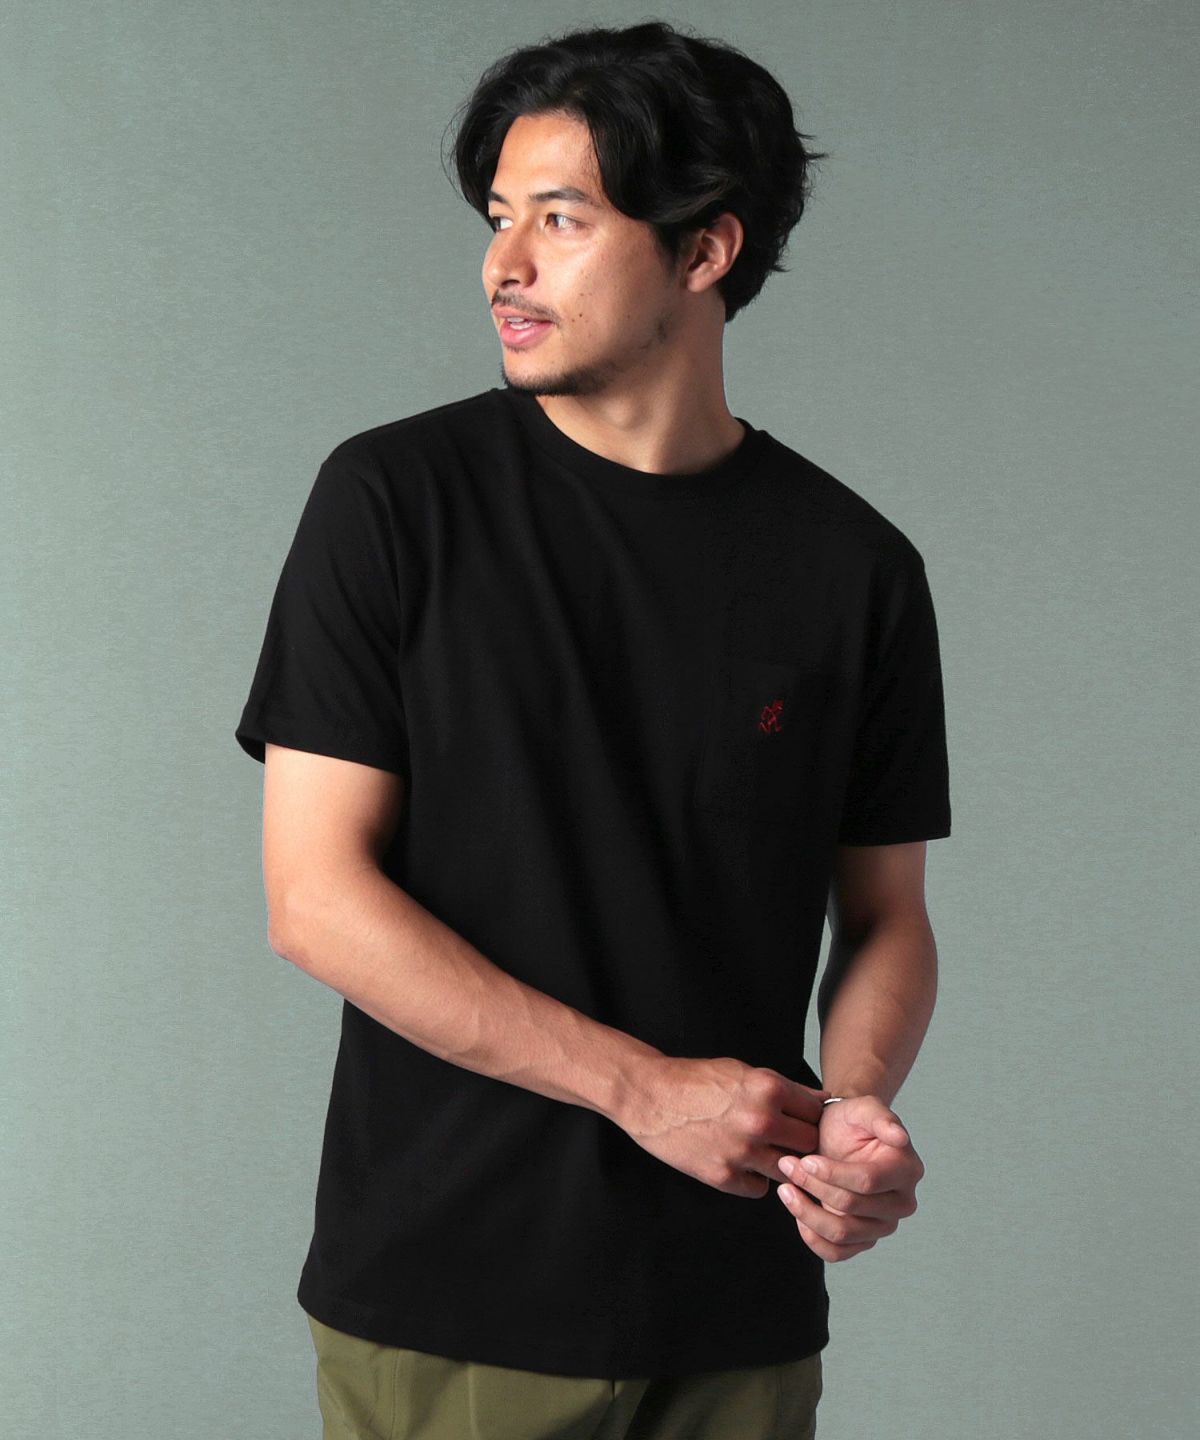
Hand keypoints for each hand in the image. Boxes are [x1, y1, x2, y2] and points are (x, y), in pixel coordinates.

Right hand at [620, 1055, 829, 1196]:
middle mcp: (760, 1120)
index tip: (804, 1120)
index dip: (812, 1116)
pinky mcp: (723, 1176)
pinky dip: (754, 1178)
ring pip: (789, 1170)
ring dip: (780, 1163)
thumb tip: (822, 1101)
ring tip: (763, 1151)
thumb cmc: (697, 1080)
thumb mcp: (744, 1071)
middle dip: (803, 1142)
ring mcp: (742, 1151)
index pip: (817, 1112)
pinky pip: (759, 1188)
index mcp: (768, 1087)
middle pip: (810, 1144)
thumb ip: (784, 1088)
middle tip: (789, 1139)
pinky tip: (741, 1163)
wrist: (651, 1096)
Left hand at [775, 1095, 923, 1260]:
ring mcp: (883, 1225)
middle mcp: (901, 1203)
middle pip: (851, 1207)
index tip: (805, 1160)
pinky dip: (812, 1236)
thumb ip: (881, 1116)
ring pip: (841, 1234)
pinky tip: (797, 1212)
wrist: (838, 1134)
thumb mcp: (863, 1107)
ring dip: (806, 1212)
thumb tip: (900, 1137)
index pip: (866, 1181)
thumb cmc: (851, 1121)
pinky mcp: (863, 1240)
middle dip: (813, 1187)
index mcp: (907, 1170)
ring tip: (786, 1189)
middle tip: (787, 1165)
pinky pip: (836, 1252)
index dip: (831, 1174)